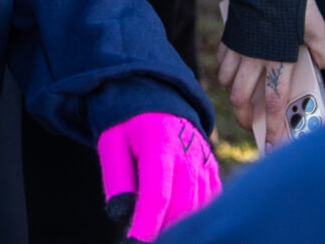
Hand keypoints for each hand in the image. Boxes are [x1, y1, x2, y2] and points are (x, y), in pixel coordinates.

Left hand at [95, 111, 220, 239]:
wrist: (157, 95)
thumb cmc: (128, 124)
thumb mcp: (111, 142)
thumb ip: (116, 177)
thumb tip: (120, 214)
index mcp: (160, 143)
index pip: (157, 194)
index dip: (147, 224)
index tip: (134, 243)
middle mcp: (188, 153)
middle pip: (183, 205)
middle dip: (164, 230)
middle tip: (146, 240)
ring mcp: (204, 160)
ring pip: (199, 206)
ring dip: (182, 225)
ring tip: (160, 232)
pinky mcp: (212, 167)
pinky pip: (211, 199)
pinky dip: (198, 215)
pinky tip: (181, 222)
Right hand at [216, 0, 324, 149]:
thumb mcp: (316, 25)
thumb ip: (323, 48)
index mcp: (278, 59)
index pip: (274, 103)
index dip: (274, 128)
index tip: (273, 147)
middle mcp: (254, 58)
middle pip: (243, 99)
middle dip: (247, 118)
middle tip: (253, 126)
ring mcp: (238, 47)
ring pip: (228, 82)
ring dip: (234, 95)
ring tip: (243, 100)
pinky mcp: (229, 36)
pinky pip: (222, 62)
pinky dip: (224, 72)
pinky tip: (231, 73)